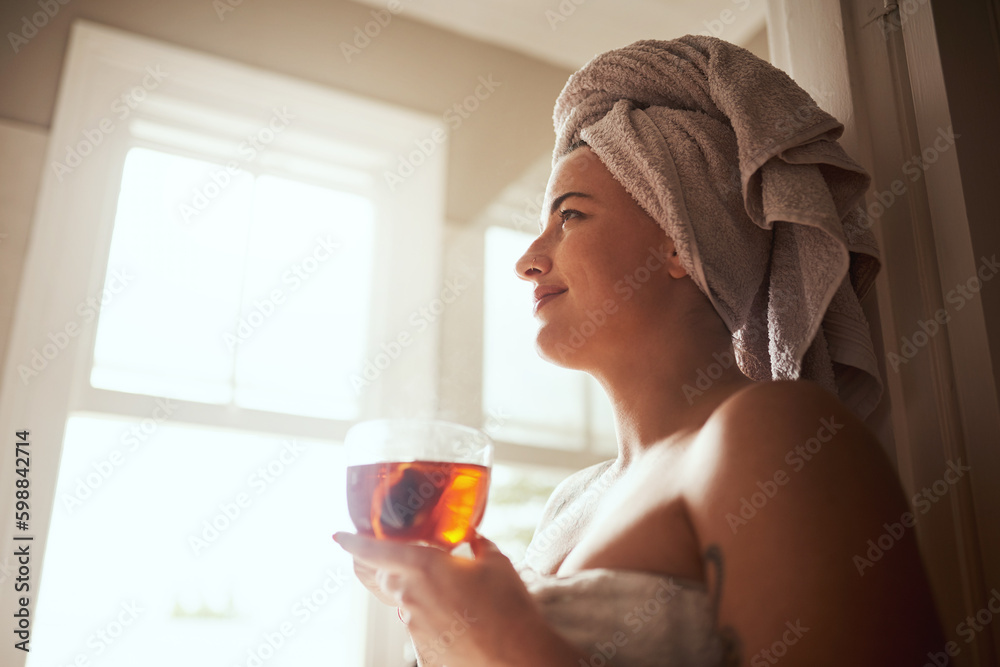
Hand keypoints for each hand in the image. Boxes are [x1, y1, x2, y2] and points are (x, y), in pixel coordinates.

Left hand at [333, 531, 544, 665]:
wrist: (518, 657)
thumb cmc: (509, 607)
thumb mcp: (496, 562)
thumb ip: (476, 543)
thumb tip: (471, 535)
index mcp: (423, 566)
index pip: (373, 551)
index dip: (352, 542)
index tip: (339, 536)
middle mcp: (411, 595)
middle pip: (386, 576)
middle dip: (394, 567)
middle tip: (415, 563)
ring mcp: (414, 625)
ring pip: (404, 601)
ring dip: (420, 594)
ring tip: (455, 598)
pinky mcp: (422, 650)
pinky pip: (420, 625)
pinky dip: (433, 619)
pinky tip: (461, 620)